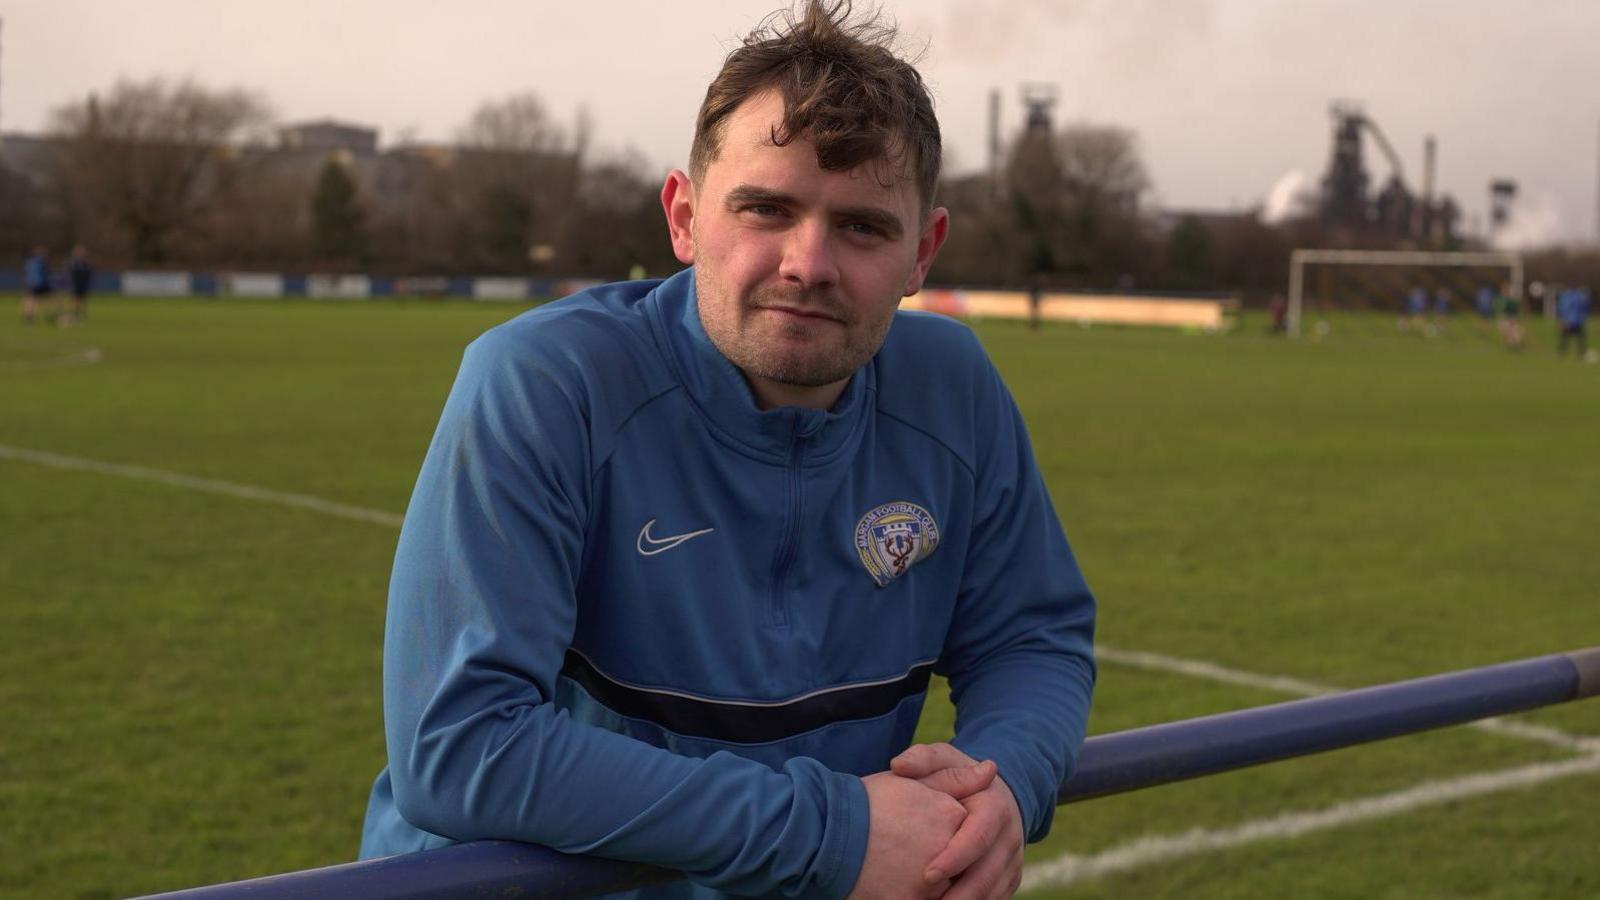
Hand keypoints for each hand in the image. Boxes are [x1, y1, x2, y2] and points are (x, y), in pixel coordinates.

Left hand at [848, 763, 997, 899]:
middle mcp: (1010, 837)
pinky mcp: (1009, 879)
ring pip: (993, 894)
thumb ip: (923, 759)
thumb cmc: (958, 776)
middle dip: (960, 896)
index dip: (955, 858)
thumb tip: (898, 766)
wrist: (993, 793)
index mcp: (995, 808)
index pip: (978, 837)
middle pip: (987, 875)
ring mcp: (1012, 861)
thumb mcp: (945, 759)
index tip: (927, 875)